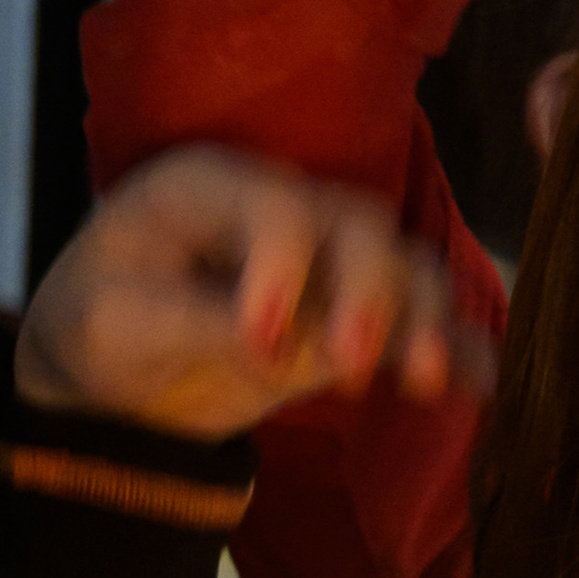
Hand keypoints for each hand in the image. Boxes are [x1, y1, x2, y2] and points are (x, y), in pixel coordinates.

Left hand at [14, 150, 490, 440]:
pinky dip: (455, 349)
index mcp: (209, 188)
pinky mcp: (358, 317)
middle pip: (358, 225)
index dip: (280, 270)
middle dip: (368, 293)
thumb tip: (276, 347)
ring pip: (404, 267)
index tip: (260, 346)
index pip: (271, 207)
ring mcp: (331, 263)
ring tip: (424, 383)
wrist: (117, 373)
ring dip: (424, 321)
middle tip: (349, 367)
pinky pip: (422, 320)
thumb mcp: (116, 326)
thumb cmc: (101, 328)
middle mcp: (285, 210)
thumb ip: (192, 325)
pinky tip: (477, 389)